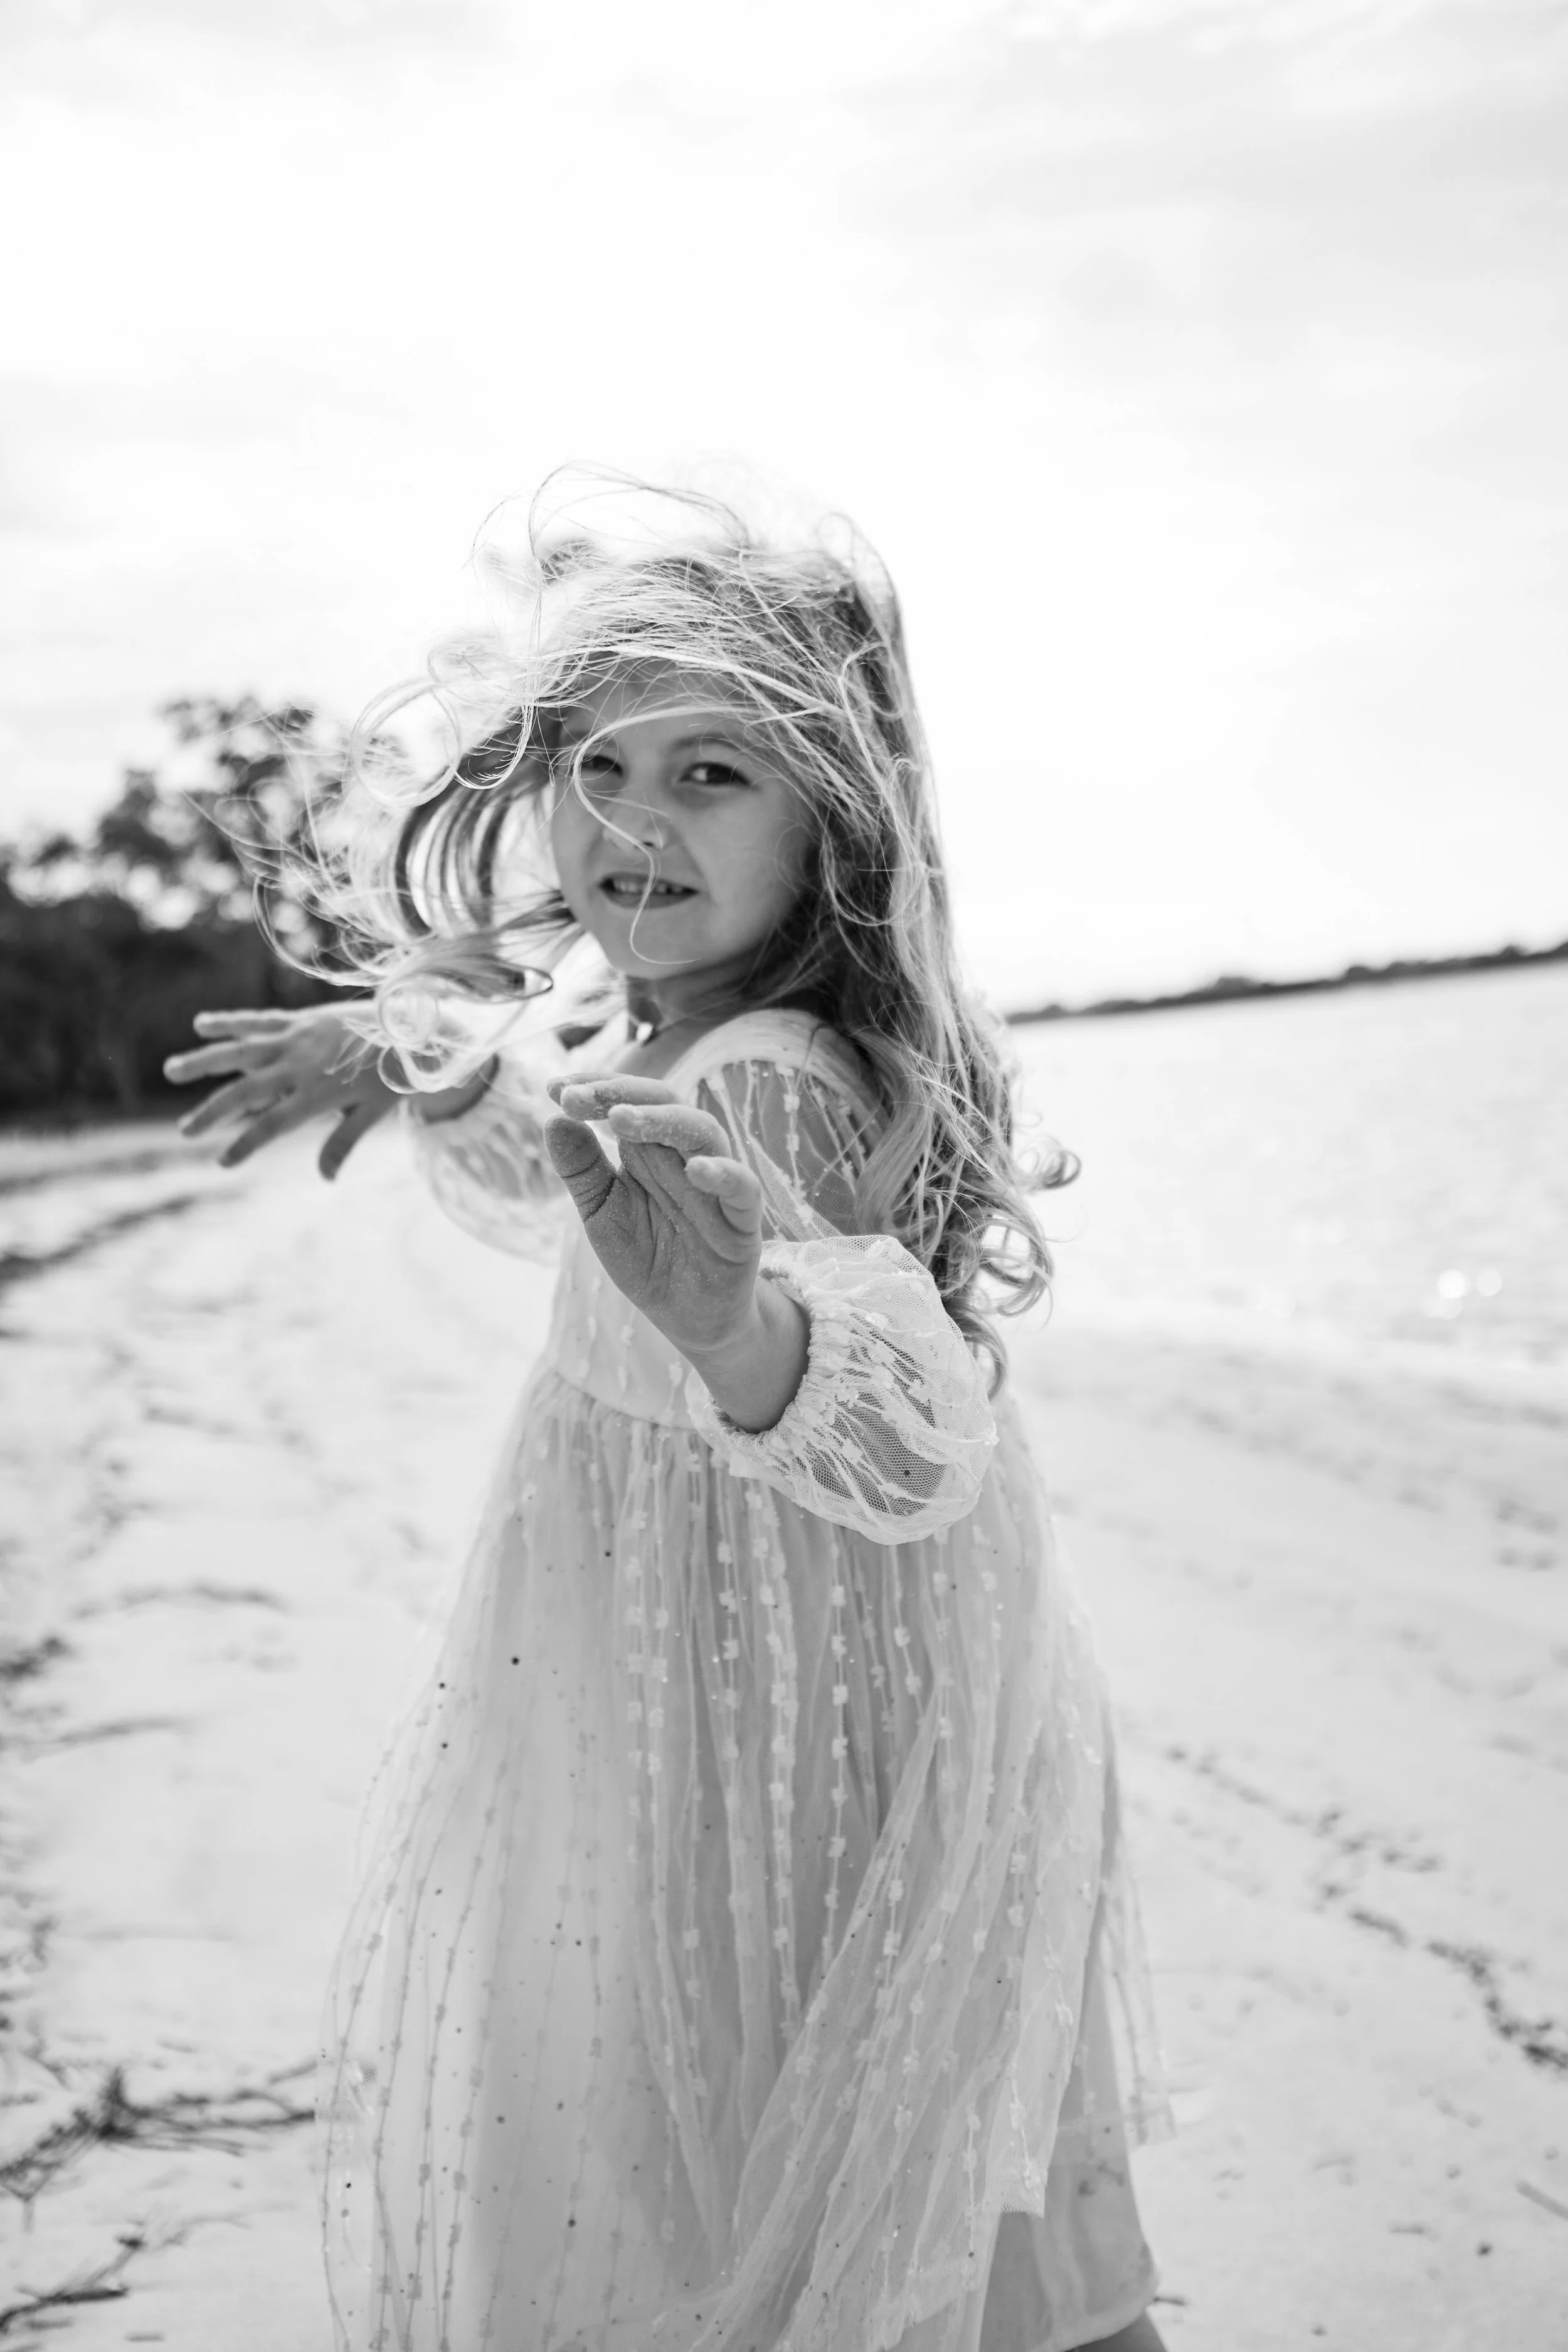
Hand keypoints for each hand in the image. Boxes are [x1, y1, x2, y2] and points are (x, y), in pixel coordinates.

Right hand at [164, 1007, 396, 1177]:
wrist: (414, 1025)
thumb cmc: (395, 1074)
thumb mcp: (372, 1113)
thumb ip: (343, 1142)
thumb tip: (325, 1179)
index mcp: (318, 1095)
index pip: (273, 1125)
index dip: (246, 1144)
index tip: (223, 1161)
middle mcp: (300, 1067)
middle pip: (246, 1092)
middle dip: (212, 1112)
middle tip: (185, 1130)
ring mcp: (295, 1040)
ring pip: (240, 1051)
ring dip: (203, 1060)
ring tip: (170, 1070)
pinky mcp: (298, 1020)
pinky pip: (256, 1020)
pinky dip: (228, 1022)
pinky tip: (200, 1024)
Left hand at [545, 1074, 807, 1431]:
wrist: (688, 1316)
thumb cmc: (648, 1257)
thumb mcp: (602, 1213)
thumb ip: (582, 1170)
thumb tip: (552, 1121)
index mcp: (649, 1150)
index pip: (629, 1101)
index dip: (596, 1088)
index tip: (554, 1089)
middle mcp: (683, 1157)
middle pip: (664, 1103)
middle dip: (620, 1095)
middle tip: (576, 1098)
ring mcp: (715, 1186)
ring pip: (703, 1132)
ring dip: (663, 1120)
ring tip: (620, 1120)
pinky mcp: (742, 1221)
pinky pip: (743, 1188)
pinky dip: (724, 1174)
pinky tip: (695, 1170)